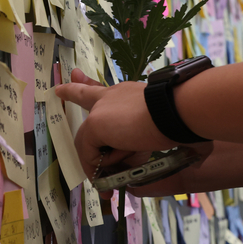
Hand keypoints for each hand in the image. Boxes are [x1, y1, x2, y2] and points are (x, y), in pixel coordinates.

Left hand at [55, 69, 211, 197]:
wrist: (178, 111)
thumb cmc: (183, 120)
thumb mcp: (165, 129)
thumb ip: (157, 141)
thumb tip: (179, 165)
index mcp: (127, 94)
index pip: (102, 89)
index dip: (86, 83)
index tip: (75, 74)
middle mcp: (111, 96)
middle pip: (84, 95)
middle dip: (72, 91)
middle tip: (60, 88)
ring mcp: (101, 109)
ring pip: (92, 142)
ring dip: (105, 160)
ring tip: (121, 169)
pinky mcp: (95, 124)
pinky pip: (92, 154)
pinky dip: (102, 166)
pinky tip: (118, 164)